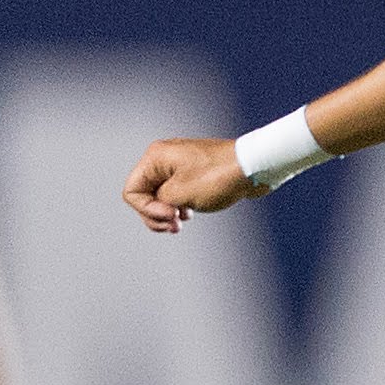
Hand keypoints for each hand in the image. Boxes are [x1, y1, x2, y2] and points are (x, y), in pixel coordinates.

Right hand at [121, 137, 256, 232]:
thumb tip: (158, 205)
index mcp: (155, 158)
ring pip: (160, 197)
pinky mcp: (192, 174)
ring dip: (168, 214)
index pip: (132, 192)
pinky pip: (175, 194)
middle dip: (156, 215)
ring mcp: (178, 166)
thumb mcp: (181, 195)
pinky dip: (179, 207)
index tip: (172, 215)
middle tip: (176, 226)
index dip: (147, 210)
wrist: (253, 166)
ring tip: (183, 220)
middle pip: (143, 196)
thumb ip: (159, 202)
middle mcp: (163, 159)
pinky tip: (191, 213)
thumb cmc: (218, 176)